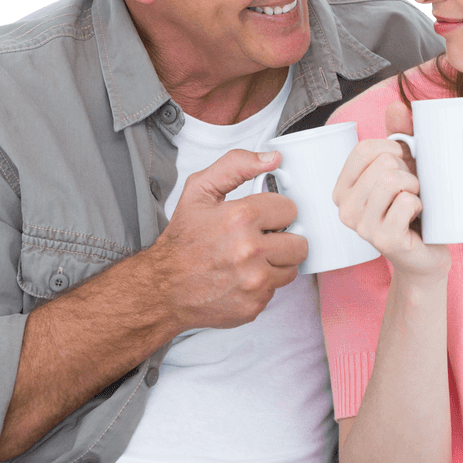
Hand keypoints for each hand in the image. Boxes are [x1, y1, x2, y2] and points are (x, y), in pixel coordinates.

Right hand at [150, 149, 308, 331]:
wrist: (163, 289)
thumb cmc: (183, 241)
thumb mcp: (200, 191)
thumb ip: (236, 165)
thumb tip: (272, 158)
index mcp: (241, 217)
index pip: (290, 209)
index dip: (274, 213)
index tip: (259, 219)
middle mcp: (250, 250)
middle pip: (299, 242)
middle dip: (281, 239)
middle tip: (257, 240)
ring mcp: (254, 281)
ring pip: (291, 267)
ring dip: (275, 262)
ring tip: (249, 259)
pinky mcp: (255, 304)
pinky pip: (277, 289)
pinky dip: (263, 283)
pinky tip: (242, 278)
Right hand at [332, 102, 449, 277]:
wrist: (426, 255)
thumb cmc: (413, 209)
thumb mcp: (405, 169)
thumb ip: (399, 135)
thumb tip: (397, 105)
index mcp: (342, 188)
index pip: (364, 149)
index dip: (393, 149)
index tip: (404, 166)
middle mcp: (344, 208)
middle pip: (383, 164)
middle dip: (409, 172)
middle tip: (412, 192)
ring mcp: (361, 226)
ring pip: (393, 180)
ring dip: (416, 188)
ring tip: (415, 203)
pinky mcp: (383, 240)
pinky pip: (406, 202)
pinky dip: (421, 205)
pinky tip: (417, 219)